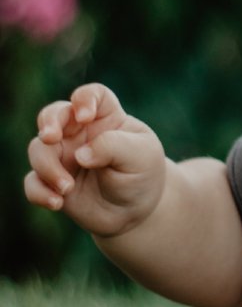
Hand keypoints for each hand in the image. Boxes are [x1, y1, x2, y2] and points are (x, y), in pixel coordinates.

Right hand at [25, 84, 165, 238]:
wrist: (136, 211)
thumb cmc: (142, 174)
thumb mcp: (141, 156)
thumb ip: (113, 147)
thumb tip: (80, 154)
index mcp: (106, 117)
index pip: (92, 95)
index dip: (84, 99)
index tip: (85, 116)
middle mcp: (80, 132)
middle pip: (54, 114)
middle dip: (48, 122)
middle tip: (51, 138)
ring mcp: (63, 156)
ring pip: (39, 149)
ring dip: (48, 167)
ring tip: (68, 188)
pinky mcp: (52, 181)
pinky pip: (33, 182)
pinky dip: (40, 192)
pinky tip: (57, 203)